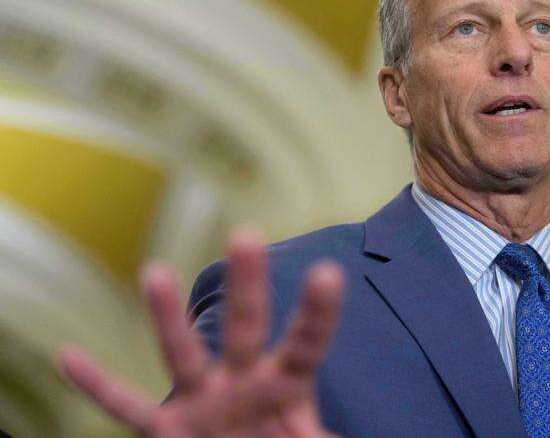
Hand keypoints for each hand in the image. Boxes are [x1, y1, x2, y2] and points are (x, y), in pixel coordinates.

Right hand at [58, 228, 343, 436]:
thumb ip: (328, 436)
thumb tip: (381, 433)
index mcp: (286, 384)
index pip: (306, 342)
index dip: (317, 313)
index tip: (327, 271)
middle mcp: (241, 382)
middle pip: (244, 327)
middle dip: (247, 287)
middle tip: (247, 233)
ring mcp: (201, 402)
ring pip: (181, 354)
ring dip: (167, 318)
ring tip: (153, 271)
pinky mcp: (167, 430)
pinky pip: (126, 408)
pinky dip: (98, 386)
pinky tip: (67, 356)